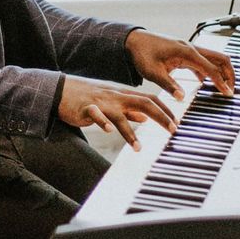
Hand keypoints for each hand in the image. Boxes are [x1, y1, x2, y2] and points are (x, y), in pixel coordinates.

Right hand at [57, 75, 176, 150]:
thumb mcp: (112, 103)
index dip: (166, 110)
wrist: (62, 91)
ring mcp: (101, 102)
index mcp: (123, 95)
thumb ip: (129, 110)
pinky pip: (96, 115)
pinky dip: (102, 122)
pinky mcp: (86, 108)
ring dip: (130, 132)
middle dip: (161, 116)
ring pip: (120, 115)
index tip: (177, 123)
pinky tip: (107, 131)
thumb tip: (146, 118)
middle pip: (143, 103)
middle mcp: (116, 97)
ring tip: (138, 147)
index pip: (151, 99)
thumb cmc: (88, 98)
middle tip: (173, 130)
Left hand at [125, 29, 234, 99]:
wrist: (134, 41)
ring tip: (222, 88)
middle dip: (229, 74)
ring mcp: (189, 50)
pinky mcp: (184, 53)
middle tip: (231, 90)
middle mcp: (191, 49)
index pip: (211, 68)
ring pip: (213, 59)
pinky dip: (208, 71)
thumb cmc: (142, 54)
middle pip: (220, 59)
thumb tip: (181, 97)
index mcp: (187, 52)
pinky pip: (202, 62)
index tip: (228, 94)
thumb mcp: (153, 73)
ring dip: (220, 72)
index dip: (221, 82)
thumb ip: (168, 85)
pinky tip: (205, 83)